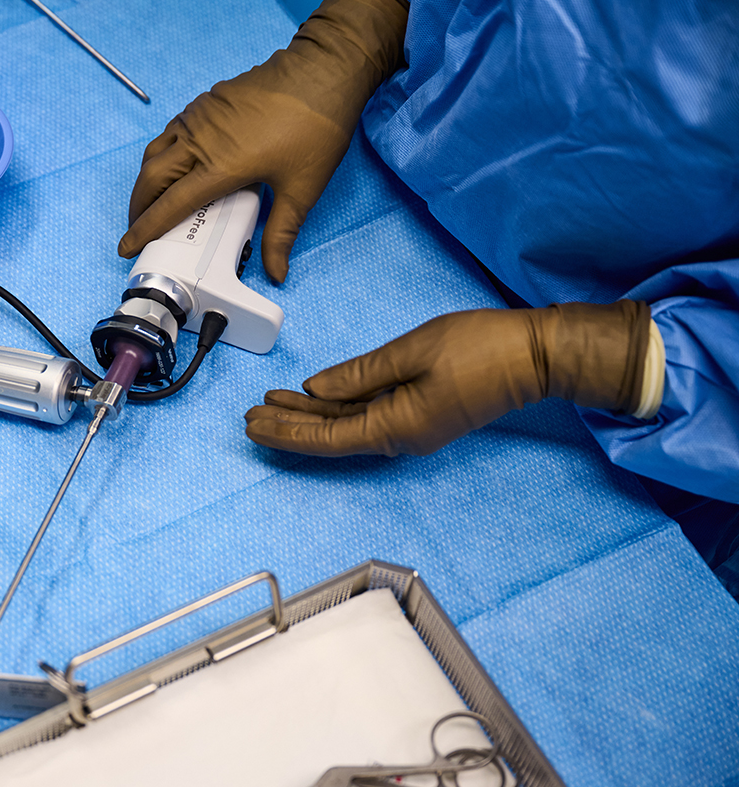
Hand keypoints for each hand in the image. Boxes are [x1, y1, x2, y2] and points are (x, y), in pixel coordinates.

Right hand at [118, 0, 407, 282]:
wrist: (323, 70)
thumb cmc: (316, 126)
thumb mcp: (302, 189)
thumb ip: (282, 233)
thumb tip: (277, 272)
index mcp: (220, 166)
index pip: (169, 205)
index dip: (145, 229)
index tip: (127, 246)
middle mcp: (201, 140)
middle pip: (150, 178)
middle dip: (137, 207)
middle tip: (137, 228)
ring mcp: (200, 117)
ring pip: (155, 152)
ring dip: (146, 180)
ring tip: (149, 200)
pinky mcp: (207, 102)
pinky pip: (171, 132)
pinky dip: (161, 154)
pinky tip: (173, 164)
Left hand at [244, 301, 650, 455]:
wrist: (537, 355)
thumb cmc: (483, 349)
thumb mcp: (412, 352)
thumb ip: (360, 374)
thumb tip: (316, 390)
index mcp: (396, 427)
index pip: (326, 437)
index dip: (286, 432)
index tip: (254, 425)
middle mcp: (400, 437)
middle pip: (331, 435)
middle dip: (288, 426)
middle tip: (249, 416)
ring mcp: (410, 428)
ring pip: (346, 424)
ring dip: (308, 415)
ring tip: (271, 404)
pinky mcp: (419, 414)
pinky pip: (366, 415)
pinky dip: (336, 407)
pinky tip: (314, 397)